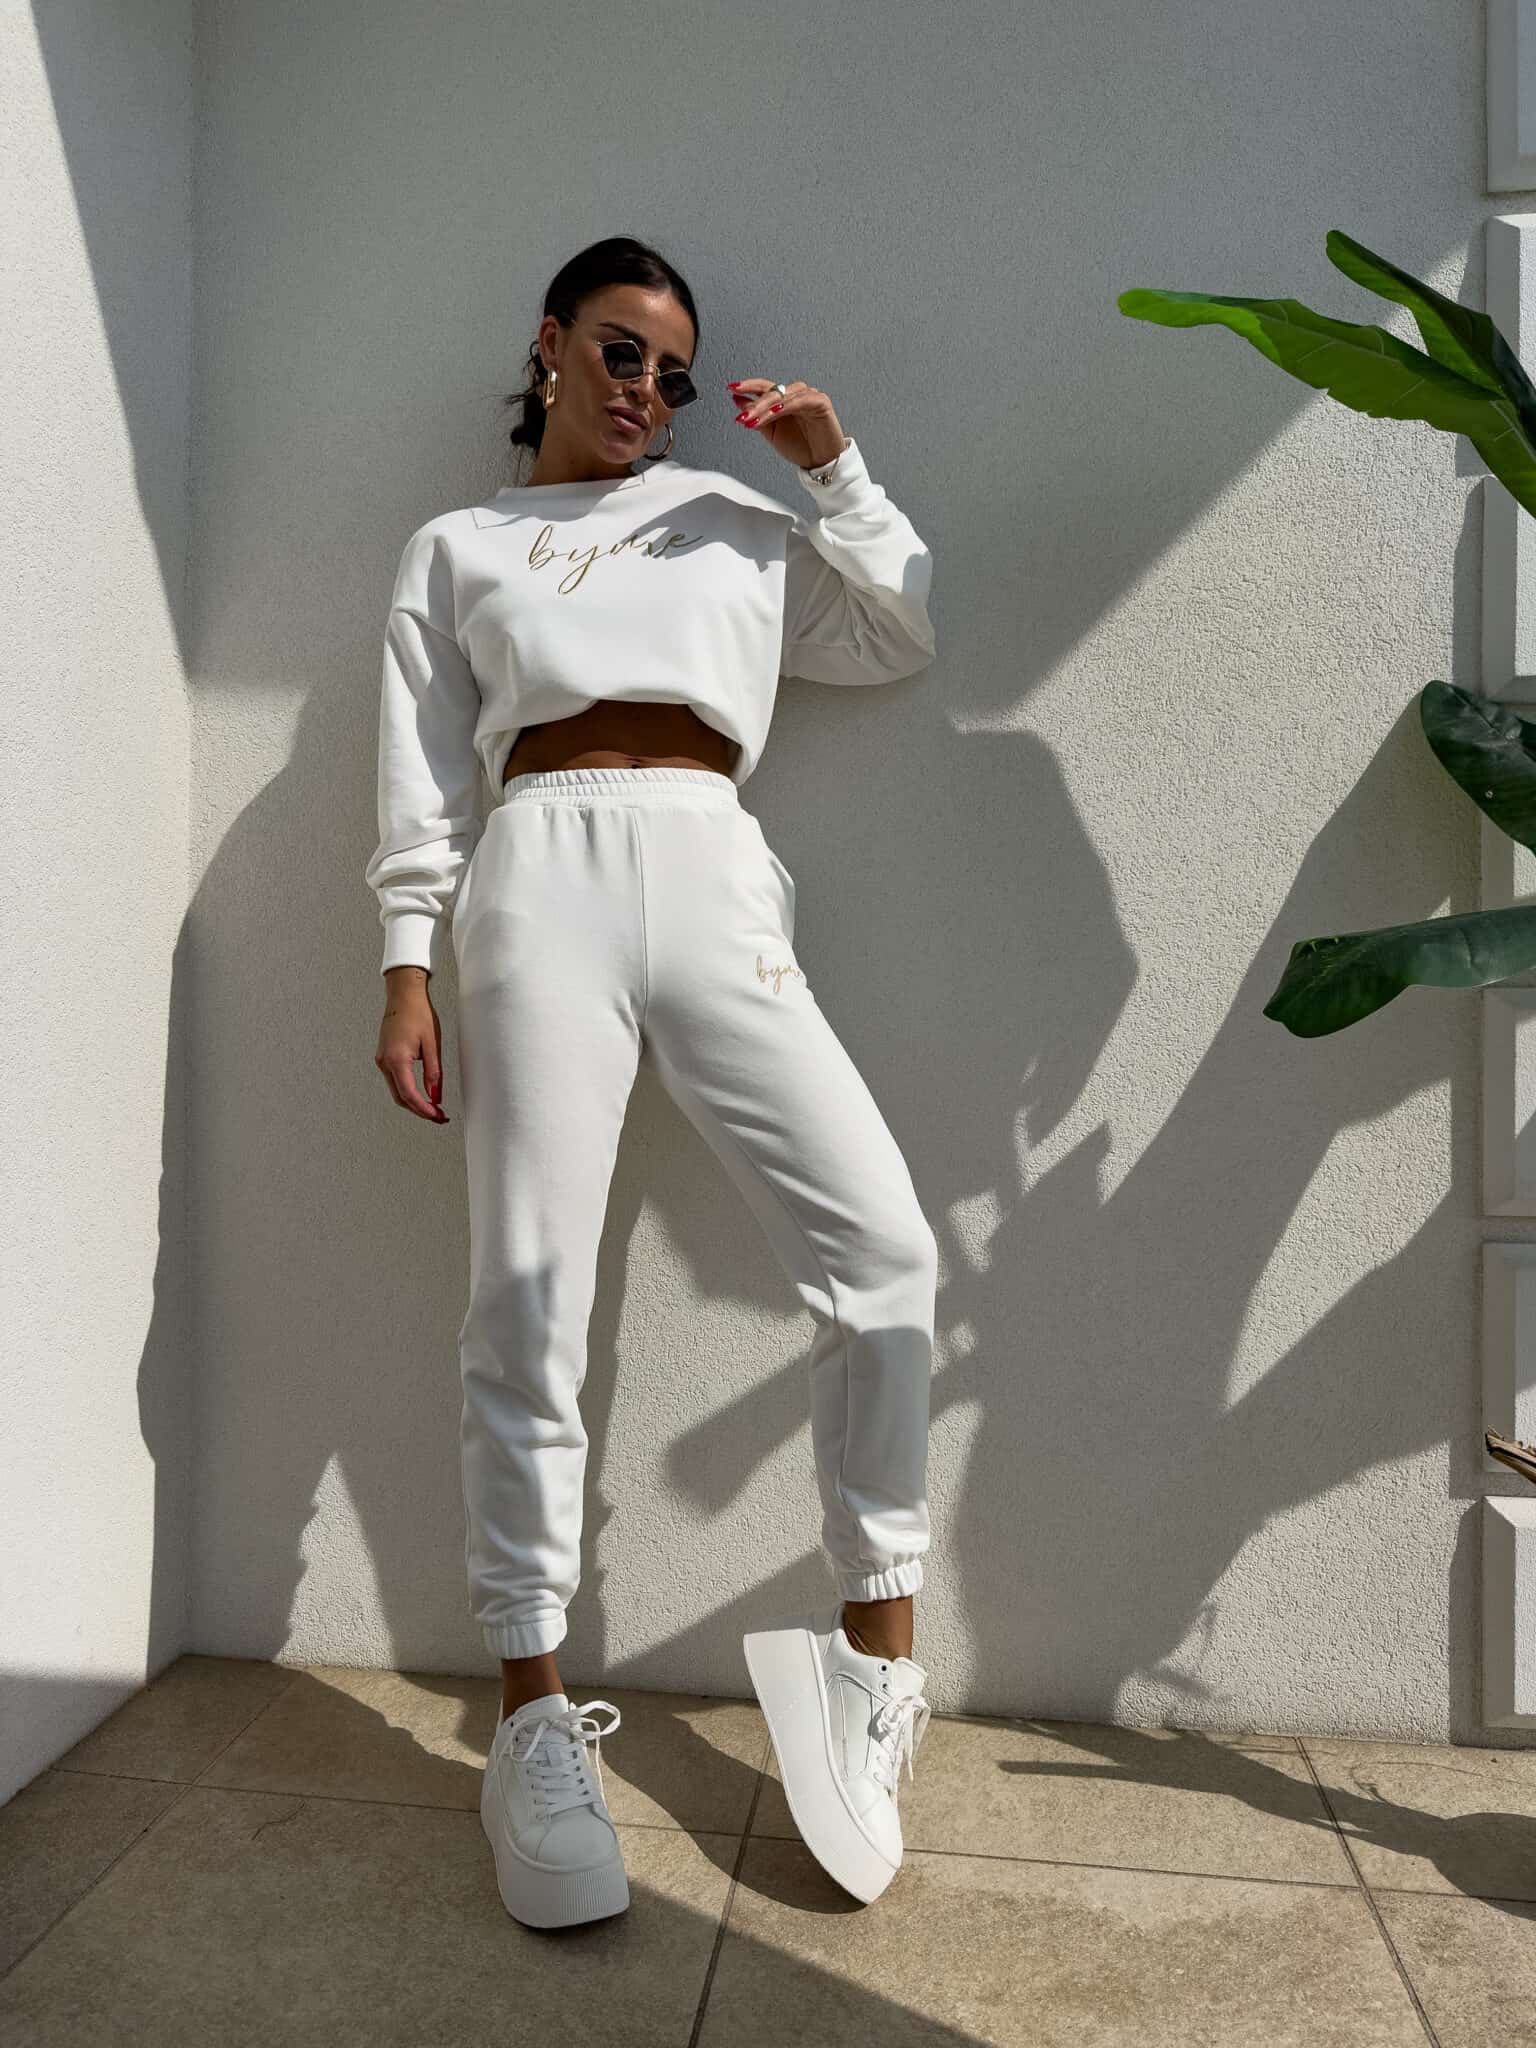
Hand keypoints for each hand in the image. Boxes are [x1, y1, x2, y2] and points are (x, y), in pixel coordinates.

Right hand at [375, 970, 449, 1122]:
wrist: (403, 995)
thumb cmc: (418, 1013)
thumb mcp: (432, 1044)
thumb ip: (433, 1072)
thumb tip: (435, 1095)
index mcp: (397, 1059)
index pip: (410, 1095)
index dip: (424, 1109)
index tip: (438, 1116)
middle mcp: (385, 1062)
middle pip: (401, 1098)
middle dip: (420, 1110)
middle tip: (439, 1116)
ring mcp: (382, 1060)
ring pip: (396, 1091)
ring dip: (414, 1102)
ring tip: (433, 1107)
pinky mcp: (384, 1057)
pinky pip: (394, 1080)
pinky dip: (407, 1090)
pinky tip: (420, 1093)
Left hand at [728, 378, 848, 471]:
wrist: (821, 462)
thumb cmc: (801, 446)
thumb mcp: (771, 432)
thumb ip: (756, 416)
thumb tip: (738, 400)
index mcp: (783, 399)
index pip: (763, 387)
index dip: (748, 386)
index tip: (732, 388)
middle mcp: (795, 394)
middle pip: (772, 391)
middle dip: (755, 405)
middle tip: (743, 416)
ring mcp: (808, 396)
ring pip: (784, 395)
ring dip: (766, 407)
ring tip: (754, 419)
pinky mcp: (820, 402)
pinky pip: (800, 401)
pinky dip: (786, 406)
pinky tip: (775, 412)